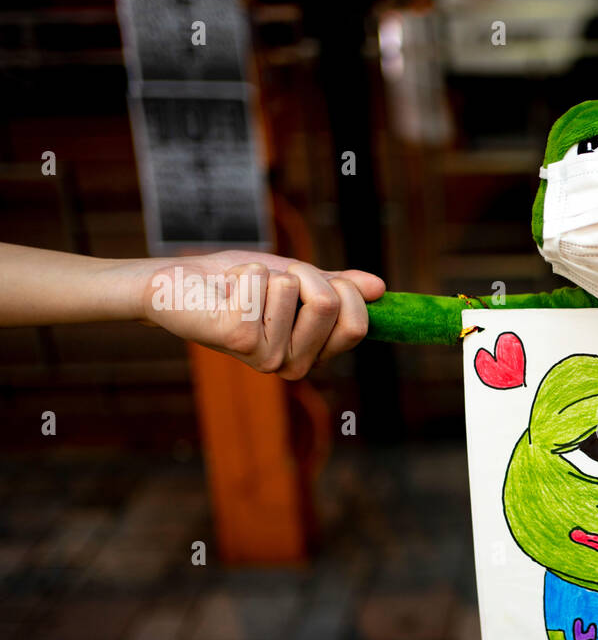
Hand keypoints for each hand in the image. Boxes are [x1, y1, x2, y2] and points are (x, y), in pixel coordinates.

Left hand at [132, 250, 384, 378]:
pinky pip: (263, 284)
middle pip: (331, 304)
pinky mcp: (241, 340)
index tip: (310, 281)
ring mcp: (268, 358)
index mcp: (313, 356)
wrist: (177, 285)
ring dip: (267, 273)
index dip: (343, 289)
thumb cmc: (234, 283)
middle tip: (271, 282)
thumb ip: (337, 286)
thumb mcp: (296, 280)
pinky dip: (244, 273)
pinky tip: (226, 293)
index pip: (357, 325)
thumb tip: (379, 288)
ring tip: (243, 290)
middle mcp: (294, 366)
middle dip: (303, 274)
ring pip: (295, 289)